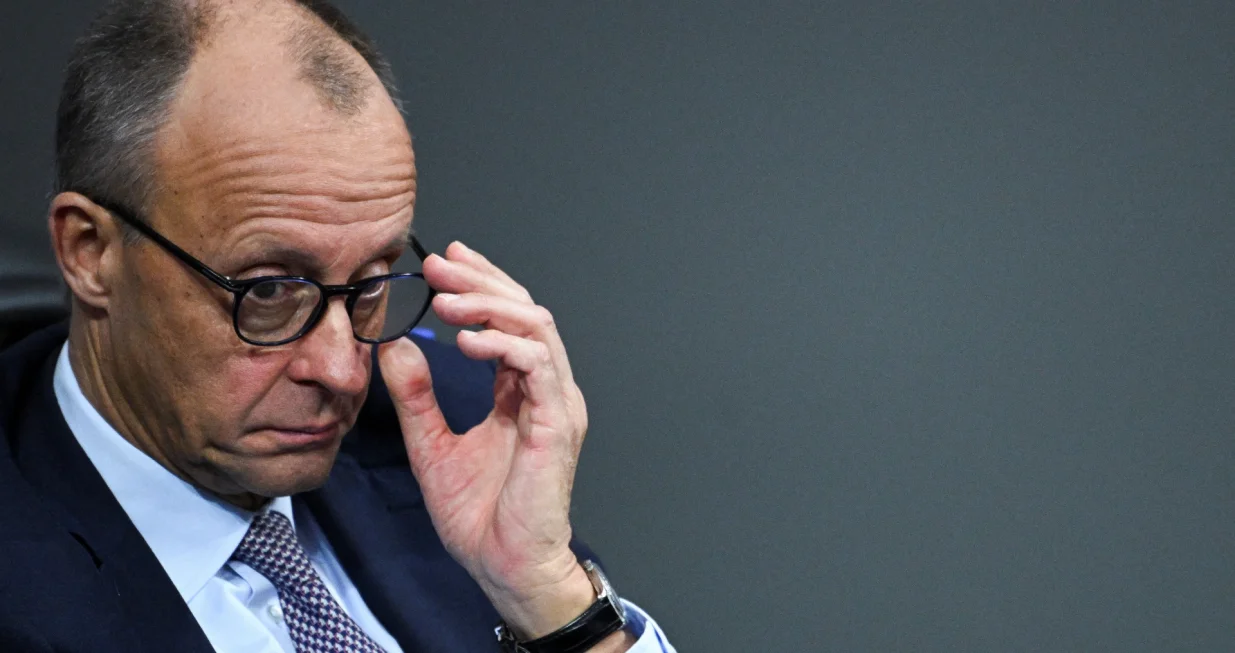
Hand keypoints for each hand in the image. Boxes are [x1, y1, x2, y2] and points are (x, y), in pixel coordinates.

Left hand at [379, 241, 600, 639]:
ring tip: (447, 300)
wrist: (504, 565)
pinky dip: (503, 345)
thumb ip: (415, 396)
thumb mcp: (431, 444)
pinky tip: (467, 340)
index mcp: (521, 391)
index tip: (443, 262)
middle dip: (481, 282)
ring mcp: (556, 403)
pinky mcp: (557, 423)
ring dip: (490, 306)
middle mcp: (546, 389)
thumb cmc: (480, 516)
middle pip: (525, 311)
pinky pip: (538, 366)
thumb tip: (393, 346)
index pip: (508, 320)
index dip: (480, 285)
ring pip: (536, 328)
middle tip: (438, 266)